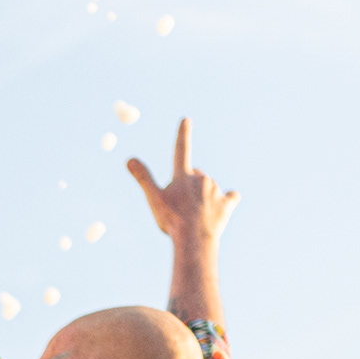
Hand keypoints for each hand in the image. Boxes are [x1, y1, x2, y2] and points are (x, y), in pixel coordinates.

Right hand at [126, 119, 238, 242]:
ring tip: (192, 215)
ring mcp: (216, 190)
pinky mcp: (227, 203)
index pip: (181, 149)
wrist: (195, 238)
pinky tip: (222, 206)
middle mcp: (202, 179)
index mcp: (183, 176)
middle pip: (194, 175)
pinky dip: (226, 199)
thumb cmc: (172, 219)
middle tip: (178, 205)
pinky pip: (230, 197)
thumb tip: (129, 159)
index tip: (186, 120)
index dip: (182, 134)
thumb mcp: (154, 199)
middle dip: (188, 184)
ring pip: (208, 188)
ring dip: (202, 196)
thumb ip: (143, 177)